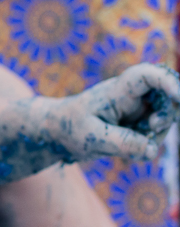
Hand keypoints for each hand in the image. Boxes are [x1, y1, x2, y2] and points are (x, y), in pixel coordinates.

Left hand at [57, 64, 179, 160]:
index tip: (179, 96)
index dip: (167, 81)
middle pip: (165, 98)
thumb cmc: (71, 128)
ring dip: (155, 135)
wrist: (60, 133)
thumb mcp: (92, 137)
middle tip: (152, 127)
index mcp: (117, 92)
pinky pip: (156, 134)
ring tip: (125, 143)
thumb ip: (122, 143)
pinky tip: (128, 149)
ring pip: (164, 119)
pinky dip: (148, 144)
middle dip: (167, 115)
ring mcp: (137, 110)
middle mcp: (131, 97)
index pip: (145, 76)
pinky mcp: (138, 124)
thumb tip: (153, 150)